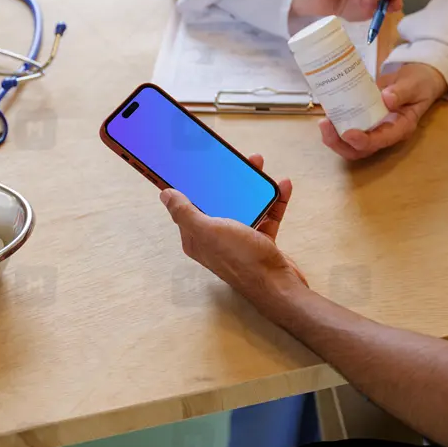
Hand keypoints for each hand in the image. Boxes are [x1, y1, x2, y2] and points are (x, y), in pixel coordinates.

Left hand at [160, 155, 307, 315]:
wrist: (277, 285)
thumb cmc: (241, 259)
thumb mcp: (208, 231)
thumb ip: (185, 212)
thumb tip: (165, 194)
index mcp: (198, 236)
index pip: (191, 205)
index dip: (194, 184)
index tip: (200, 164)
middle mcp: (217, 238)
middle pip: (221, 201)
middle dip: (229, 180)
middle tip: (239, 160)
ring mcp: (240, 240)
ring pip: (245, 205)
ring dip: (254, 187)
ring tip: (261, 167)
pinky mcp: (260, 241)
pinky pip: (267, 215)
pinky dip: (274, 201)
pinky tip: (282, 187)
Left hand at [320, 63, 447, 159]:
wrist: (418, 79)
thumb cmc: (420, 83)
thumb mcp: (414, 84)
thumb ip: (402, 92)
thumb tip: (386, 99)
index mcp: (401, 128)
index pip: (382, 141)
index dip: (363, 141)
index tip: (348, 133)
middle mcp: (386, 132)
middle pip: (361, 150)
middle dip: (341, 144)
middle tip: (326, 126)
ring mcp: (374, 128)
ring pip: (351, 145)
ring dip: (334, 138)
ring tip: (323, 123)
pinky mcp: (365, 121)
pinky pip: (348, 130)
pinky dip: (335, 126)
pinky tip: (327, 115)